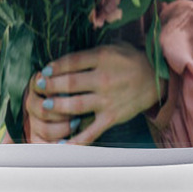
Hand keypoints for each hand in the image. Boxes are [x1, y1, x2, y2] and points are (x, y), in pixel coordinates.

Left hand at [26, 43, 166, 144]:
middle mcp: (103, 78)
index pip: (72, 61)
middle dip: (50, 85)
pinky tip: (61, 144)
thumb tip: (64, 58)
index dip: (55, 66)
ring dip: (56, 106)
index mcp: (102, 58)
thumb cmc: (130, 60)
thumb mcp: (112, 47)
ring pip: (75, 105)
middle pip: (70, 83)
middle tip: (37, 86)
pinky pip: (91, 131)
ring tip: (43, 105)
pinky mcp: (111, 117)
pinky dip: (75, 140)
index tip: (44, 70)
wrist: (155, 78)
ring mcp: (107, 100)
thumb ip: (90, 52)